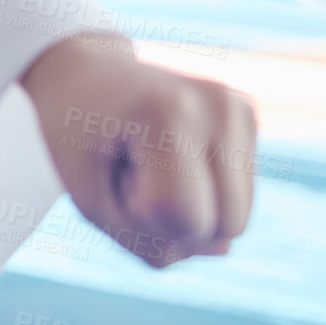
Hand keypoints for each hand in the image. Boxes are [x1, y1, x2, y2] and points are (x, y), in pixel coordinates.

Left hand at [19, 29, 256, 266]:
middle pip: (229, 226)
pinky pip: (239, 199)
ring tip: (151, 163)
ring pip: (238, 219)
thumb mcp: (92, 203)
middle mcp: (217, 104)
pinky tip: (171, 155)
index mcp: (170, 112)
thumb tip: (224, 248)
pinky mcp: (247, 115)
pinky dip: (203, 194)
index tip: (114, 168)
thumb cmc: (78, 142)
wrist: (81, 76)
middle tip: (132, 169)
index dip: (141, 214)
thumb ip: (152, 245)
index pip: (186, 218)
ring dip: (191, 210)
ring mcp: (237, 106)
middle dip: (174, 220)